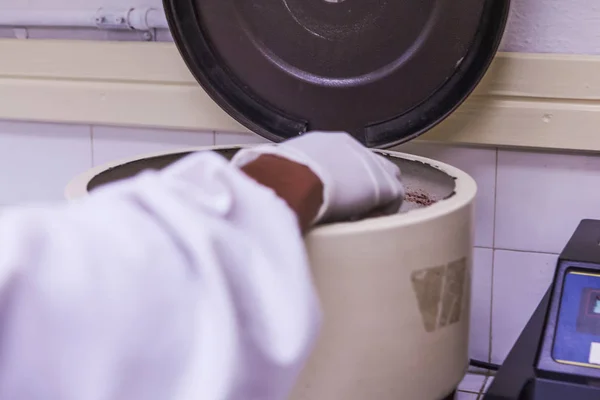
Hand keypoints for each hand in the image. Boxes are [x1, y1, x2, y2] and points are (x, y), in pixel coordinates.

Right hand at [232, 132, 404, 224]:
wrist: (291, 179)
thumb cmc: (276, 177)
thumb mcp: (277, 169)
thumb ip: (283, 174)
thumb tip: (266, 186)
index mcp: (326, 142)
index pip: (346, 159)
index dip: (344, 180)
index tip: (334, 197)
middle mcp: (352, 146)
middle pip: (370, 166)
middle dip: (365, 187)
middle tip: (350, 210)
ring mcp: (370, 162)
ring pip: (386, 180)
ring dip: (376, 199)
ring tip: (360, 219)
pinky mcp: (383, 183)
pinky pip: (393, 199)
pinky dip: (382, 212)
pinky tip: (366, 223)